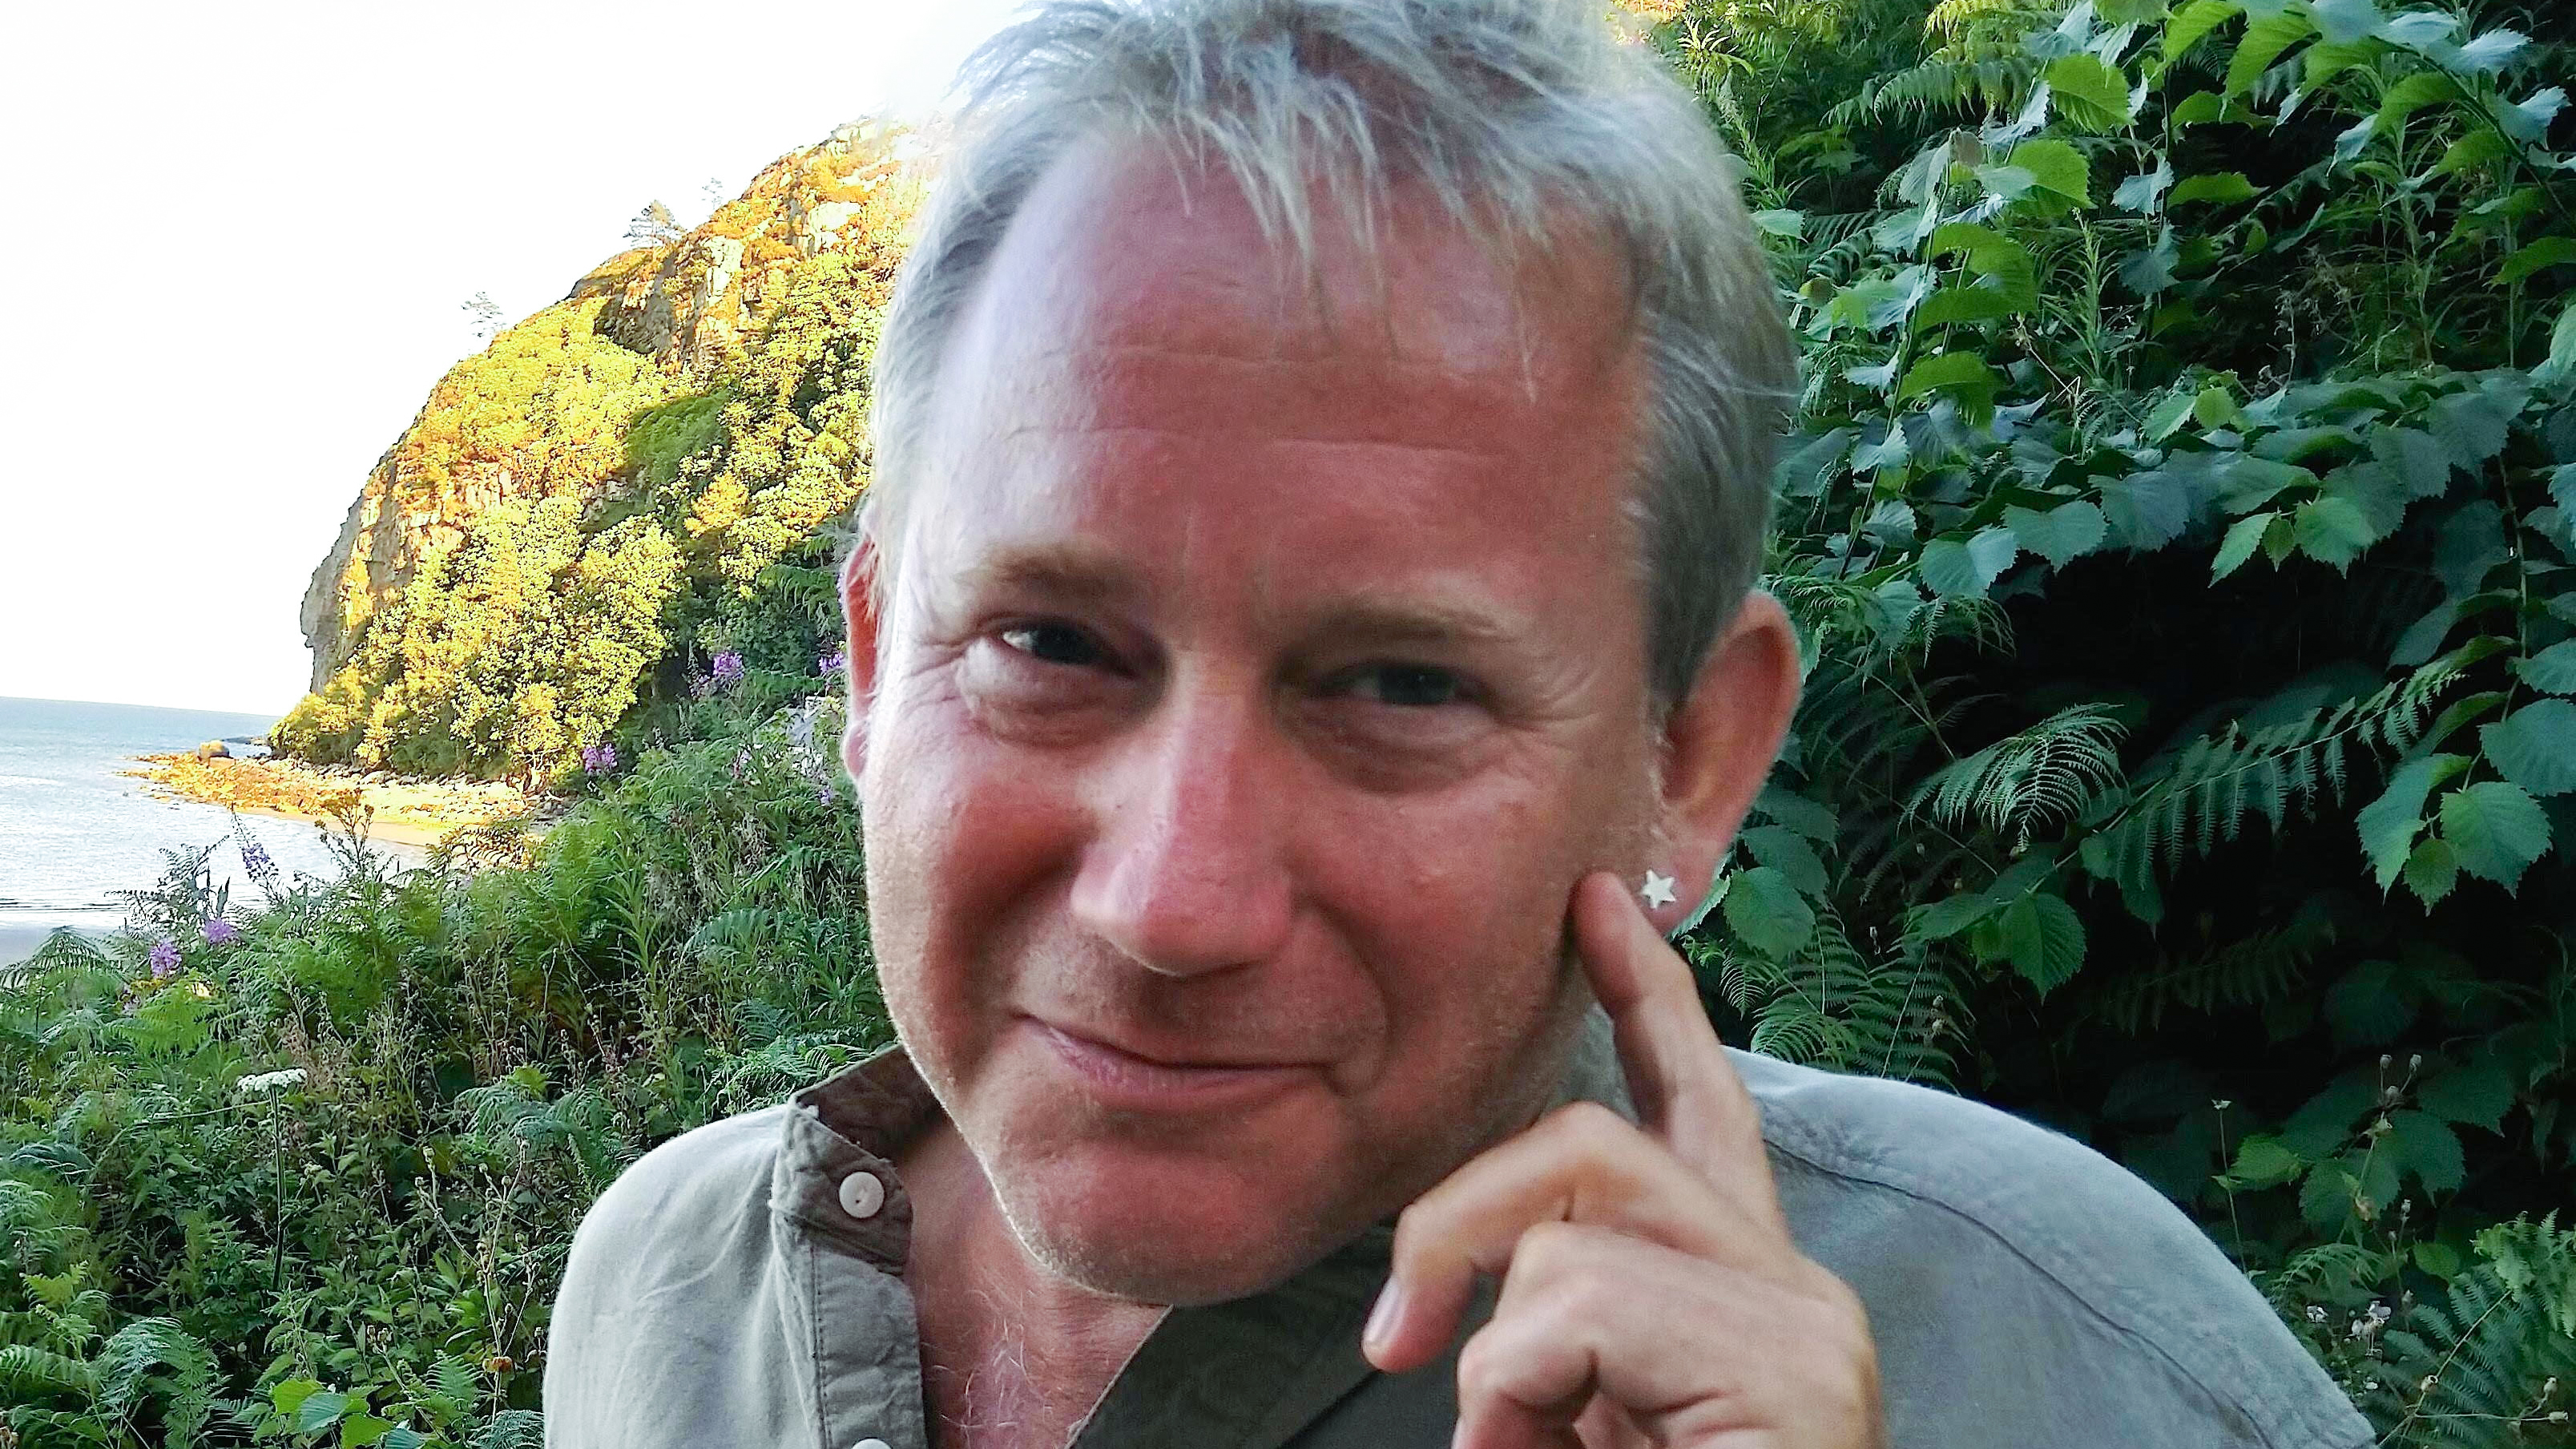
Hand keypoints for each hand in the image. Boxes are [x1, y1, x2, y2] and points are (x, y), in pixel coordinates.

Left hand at [1360, 871, 1884, 1448]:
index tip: (1595, 901)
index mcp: (1739, 1289)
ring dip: (1497, 1350)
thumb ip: (1548, 1328)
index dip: (1646, 998)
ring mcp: (1806, 1327)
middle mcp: (1794, 1290)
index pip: (1696, 1108)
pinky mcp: (1798, 1373)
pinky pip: (1586, 1297)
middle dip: (1461, 1216)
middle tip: (1396, 1338)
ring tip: (1510, 1447)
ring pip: (1575, 1220)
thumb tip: (1443, 1311)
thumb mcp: (1573, 1406)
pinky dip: (1517, 1387)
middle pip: (1596, 1142)